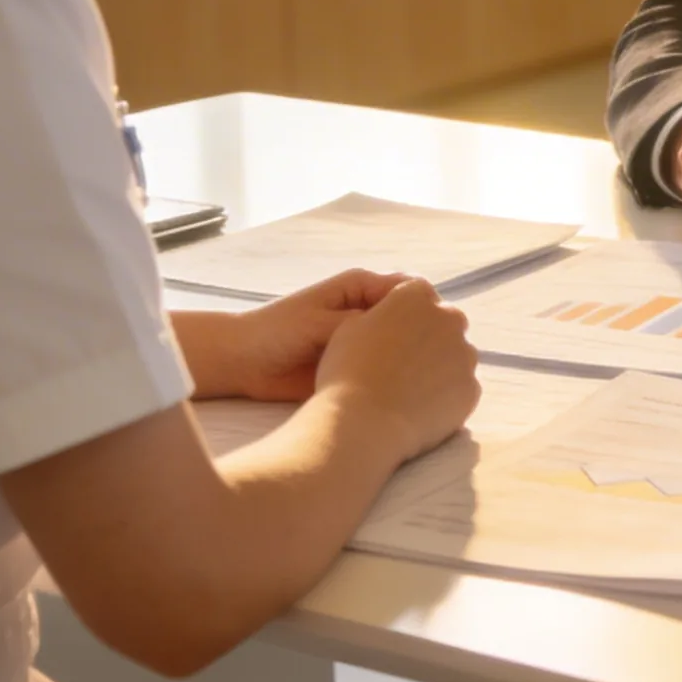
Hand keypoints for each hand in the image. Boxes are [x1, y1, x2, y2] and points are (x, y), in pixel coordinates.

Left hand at [175, 269, 417, 401]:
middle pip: (411, 320)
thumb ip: (362, 323)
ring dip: (413, 360)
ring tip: (427, 379)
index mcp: (361, 288)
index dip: (428, 307)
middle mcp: (367, 312)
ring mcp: (364, 341)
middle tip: (438, 357)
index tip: (438, 329)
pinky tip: (410, 393)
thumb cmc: (278, 331)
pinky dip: (397, 380)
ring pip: (402, 348)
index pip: (410, 290)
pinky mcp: (357, 367)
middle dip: (425, 336)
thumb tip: (404, 327)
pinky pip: (385, 371)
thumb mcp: (324, 321)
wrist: (243, 364)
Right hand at [314, 277, 479, 464]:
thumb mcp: (349, 326)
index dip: (404, 314)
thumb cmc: (347, 371)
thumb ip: (380, 315)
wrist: (363, 422)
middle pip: (444, 322)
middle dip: (428, 337)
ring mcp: (465, 355)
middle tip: (401, 364)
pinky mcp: (471, 389)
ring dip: (440, 366)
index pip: (418, 294)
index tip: (390, 335)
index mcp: (417, 296)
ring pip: (456, 355)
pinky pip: (461, 387)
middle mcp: (449, 318)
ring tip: (410, 390)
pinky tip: (421, 408)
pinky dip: (446, 394)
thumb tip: (392, 322)